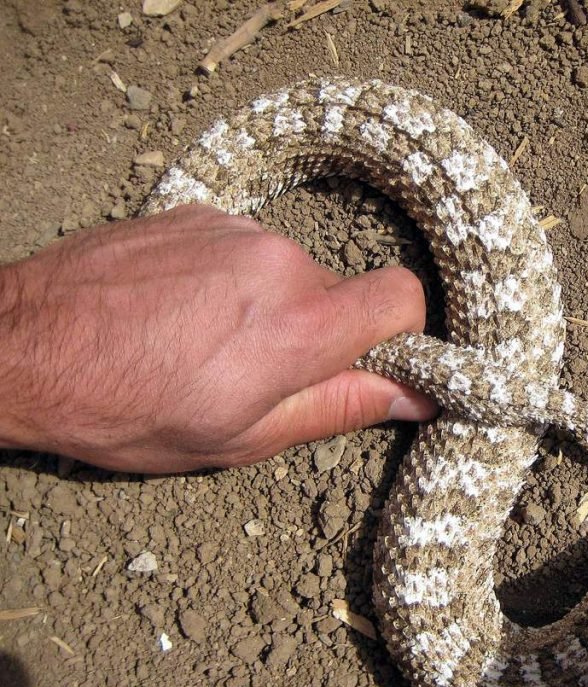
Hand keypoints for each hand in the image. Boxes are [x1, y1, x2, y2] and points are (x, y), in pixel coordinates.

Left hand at [0, 205, 435, 471]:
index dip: (404, 334)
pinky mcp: (199, 214)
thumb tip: (413, 398)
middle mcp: (279, 261)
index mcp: (300, 324)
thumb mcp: (240, 437)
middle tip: (261, 376)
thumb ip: (338, 409)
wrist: (16, 346)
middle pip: (344, 293)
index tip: (376, 366)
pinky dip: (234, 283)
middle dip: (321, 335)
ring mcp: (236, 229)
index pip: (403, 298)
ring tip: (208, 345)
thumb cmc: (123, 408)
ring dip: (272, 309)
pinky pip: (247, 250)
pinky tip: (182, 314)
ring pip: (293, 273)